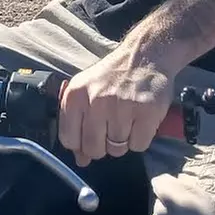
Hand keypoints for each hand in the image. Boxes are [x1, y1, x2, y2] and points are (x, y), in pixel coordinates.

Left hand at [57, 42, 177, 166]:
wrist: (144, 55)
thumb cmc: (113, 76)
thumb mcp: (86, 90)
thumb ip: (77, 123)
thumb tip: (80, 159)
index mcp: (75, 95)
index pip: (69, 138)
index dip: (80, 146)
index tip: (89, 140)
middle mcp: (96, 101)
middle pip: (93, 148)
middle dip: (103, 146)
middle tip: (111, 129)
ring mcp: (121, 107)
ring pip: (117, 149)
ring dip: (123, 140)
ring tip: (127, 119)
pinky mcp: (146, 112)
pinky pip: (138, 145)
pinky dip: (141, 138)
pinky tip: (140, 120)